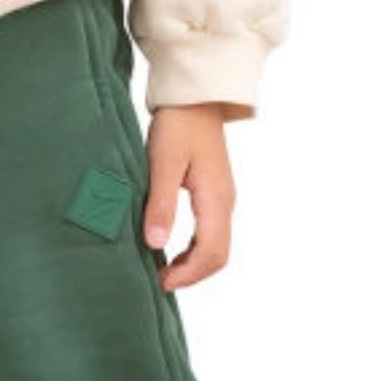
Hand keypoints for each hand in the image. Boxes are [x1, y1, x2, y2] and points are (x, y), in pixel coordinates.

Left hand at [142, 103, 238, 291]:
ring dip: (193, 263)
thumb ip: (161, 204)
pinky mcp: (215, 194)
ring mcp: (223, 199)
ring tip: (163, 270)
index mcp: (216, 198)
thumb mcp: (163, 163)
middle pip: (219, 255)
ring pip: (217, 246)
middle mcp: (225, 203)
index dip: (188, 274)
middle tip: (160, 282)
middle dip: (192, 274)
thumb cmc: (178, 125)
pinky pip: (211, 232)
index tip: (161, 282)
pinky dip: (194, 249)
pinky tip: (171, 249)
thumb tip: (156, 244)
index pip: (212, 252)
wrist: (195, 98)